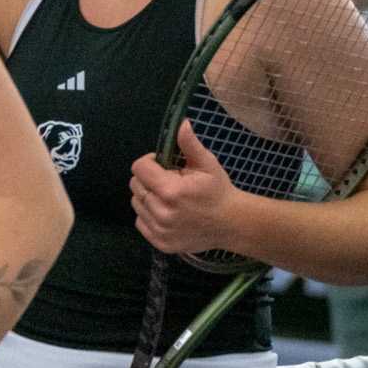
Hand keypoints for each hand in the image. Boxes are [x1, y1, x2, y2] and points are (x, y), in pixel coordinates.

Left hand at [130, 120, 238, 254]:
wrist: (232, 224)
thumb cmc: (218, 191)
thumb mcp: (207, 164)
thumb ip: (190, 145)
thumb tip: (181, 124)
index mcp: (171, 191)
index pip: (139, 168)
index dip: (149, 162)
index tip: (163, 164)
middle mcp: (161, 212)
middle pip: (135, 185)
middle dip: (148, 178)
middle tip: (168, 180)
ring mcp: (160, 230)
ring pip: (136, 203)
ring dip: (147, 196)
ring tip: (168, 196)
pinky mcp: (161, 243)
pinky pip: (140, 222)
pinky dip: (149, 214)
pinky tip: (167, 211)